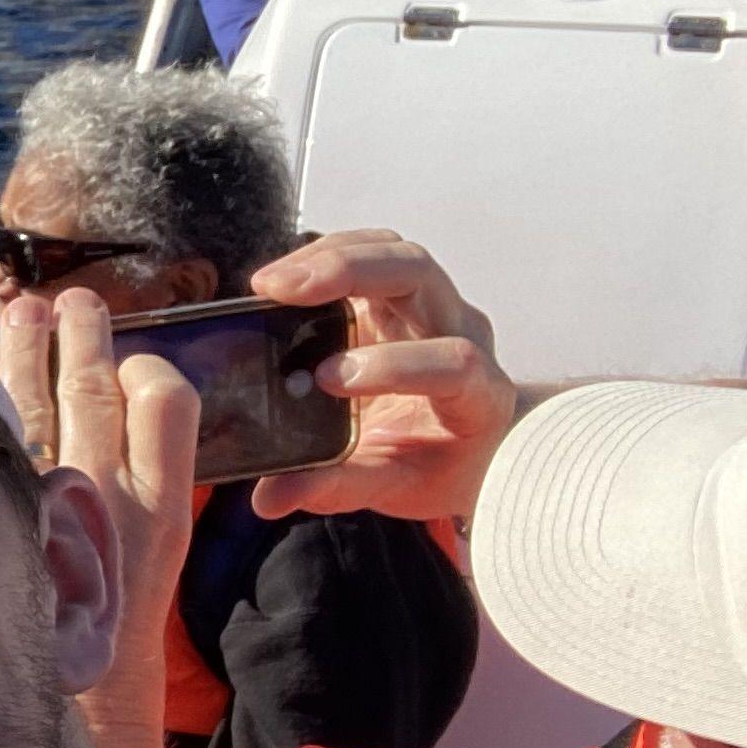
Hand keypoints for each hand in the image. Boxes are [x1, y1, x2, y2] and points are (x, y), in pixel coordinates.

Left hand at [0, 287, 200, 747]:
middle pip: (97, 391)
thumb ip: (129, 493)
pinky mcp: (9, 513)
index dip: (147, 370)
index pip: (167, 405)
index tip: (131, 354)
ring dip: (32, 349)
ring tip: (26, 309)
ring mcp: (54, 503)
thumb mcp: (144, 559)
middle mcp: (110, 497)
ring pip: (45, 402)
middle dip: (81, 338)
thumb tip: (98, 428)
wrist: (77, 698)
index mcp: (161, 507)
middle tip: (71, 300)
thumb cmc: (105, 627)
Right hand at [245, 230, 521, 531]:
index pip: (453, 361)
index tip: (327, 381)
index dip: (394, 365)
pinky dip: (329, 253)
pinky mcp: (402, 292)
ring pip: (396, 252)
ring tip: (271, 282)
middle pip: (421, 276)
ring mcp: (435, 306)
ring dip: (331, 256)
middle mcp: (463, 333)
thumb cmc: (436, 465)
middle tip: (283, 292)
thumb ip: (337, 487)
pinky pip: (374, 250)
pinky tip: (287, 276)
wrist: (470, 442)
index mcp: (477, 393)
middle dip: (351, 274)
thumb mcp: (395, 486)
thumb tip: (269, 497)